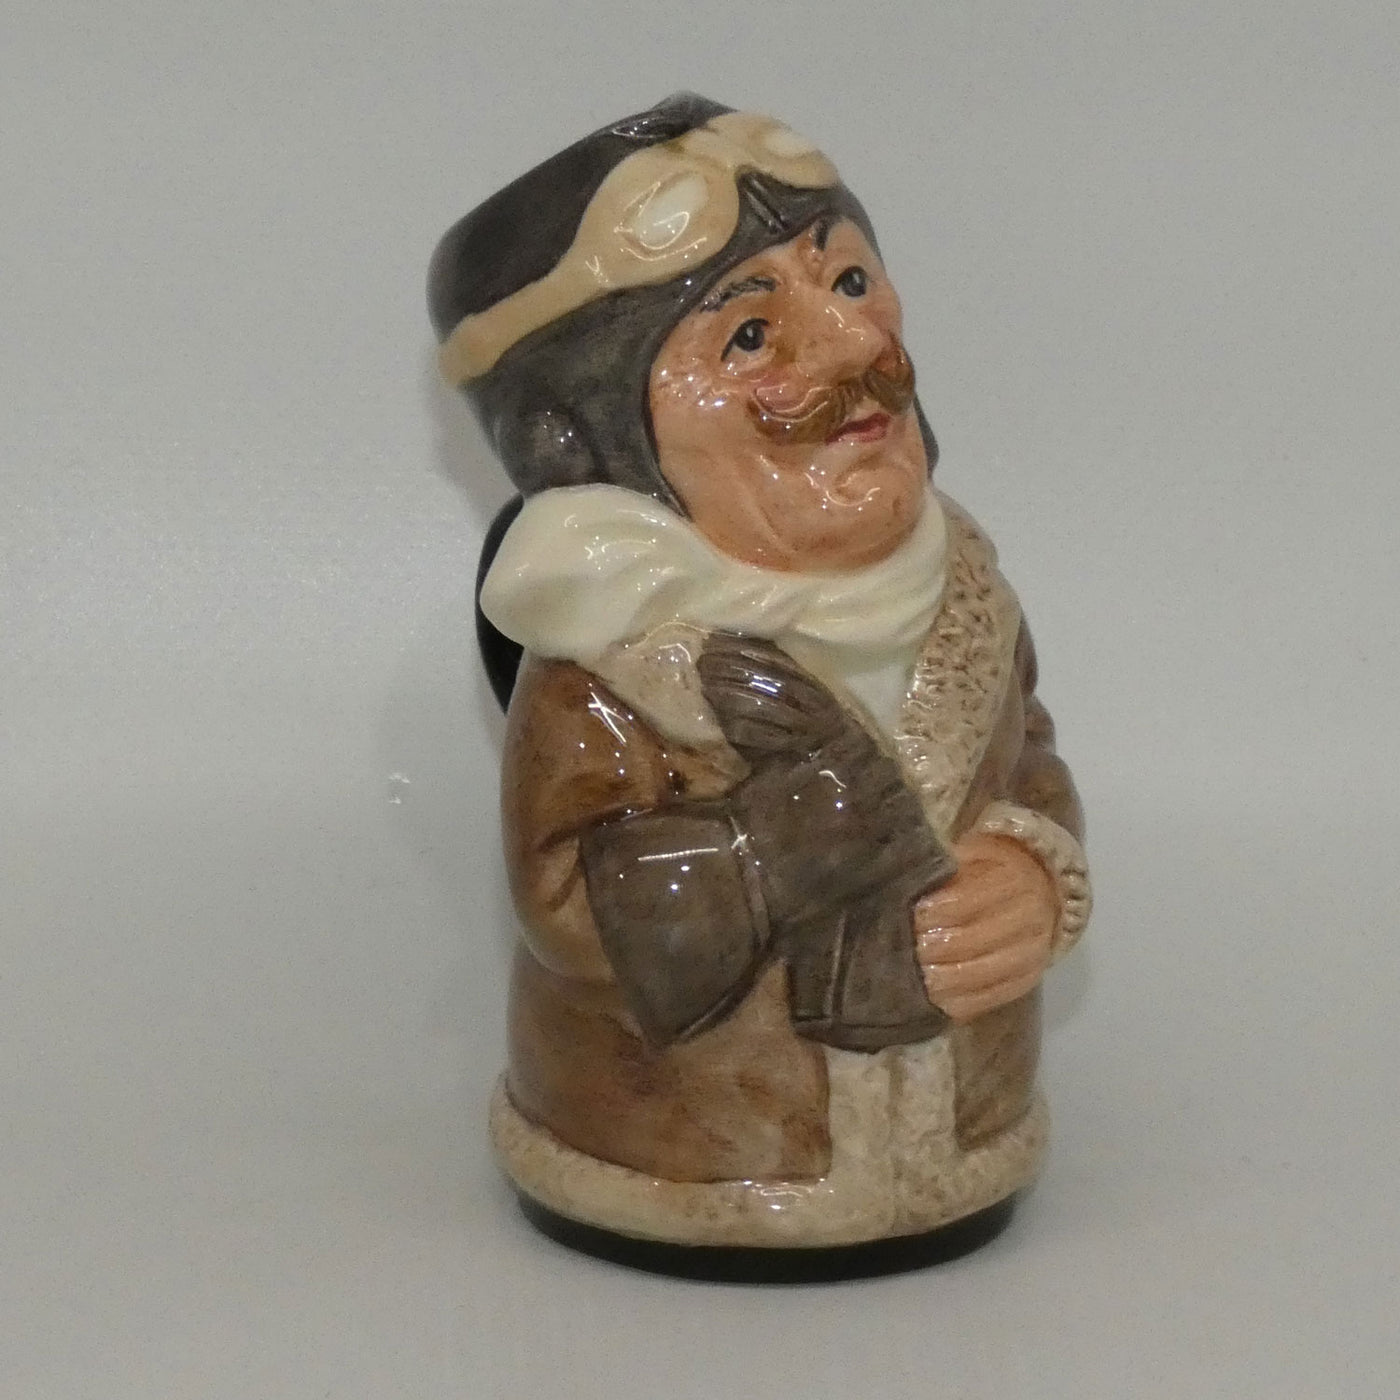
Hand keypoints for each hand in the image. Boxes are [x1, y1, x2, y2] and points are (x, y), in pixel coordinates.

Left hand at [914, 832, 1056, 1022]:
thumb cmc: (988, 871)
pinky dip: (955, 1001)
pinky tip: (931, 995)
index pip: (965, 902)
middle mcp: (1029, 920)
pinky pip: (987, 999)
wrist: (1035, 892)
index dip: (933, 912)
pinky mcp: (1025, 982)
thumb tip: (910, 883)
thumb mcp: (971, 856)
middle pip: (970, 941)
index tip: (909, 915)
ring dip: (939, 978)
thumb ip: (945, 868)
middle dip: (930, 948)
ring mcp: (1030, 955)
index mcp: (1014, 882)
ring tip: (909, 974)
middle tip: (898, 949)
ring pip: (978, 975)